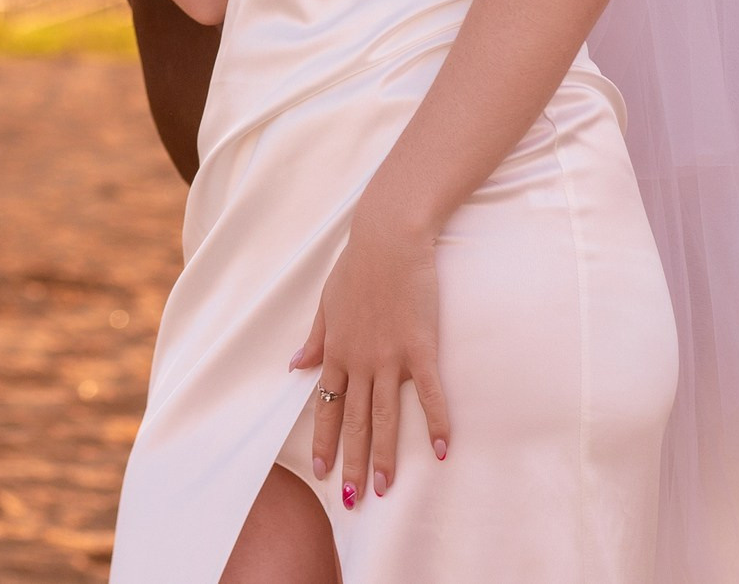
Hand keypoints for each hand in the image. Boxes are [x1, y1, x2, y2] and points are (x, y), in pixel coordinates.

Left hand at [289, 222, 450, 508]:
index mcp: (337, 350)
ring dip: (384, 454)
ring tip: (385, 488)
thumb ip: (315, 339)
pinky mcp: (421, 347)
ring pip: (385, 415)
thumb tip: (295, 366)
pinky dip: (436, 422)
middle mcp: (360, 360)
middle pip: (354, 420)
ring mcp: (390, 356)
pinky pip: (429, 393)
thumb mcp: (327, 303)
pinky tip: (442, 450)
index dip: (325, 441)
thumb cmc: (357, 266)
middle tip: (353, 499)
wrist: (388, 239)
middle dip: (352, 461)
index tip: (323, 473)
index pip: (328, 405)